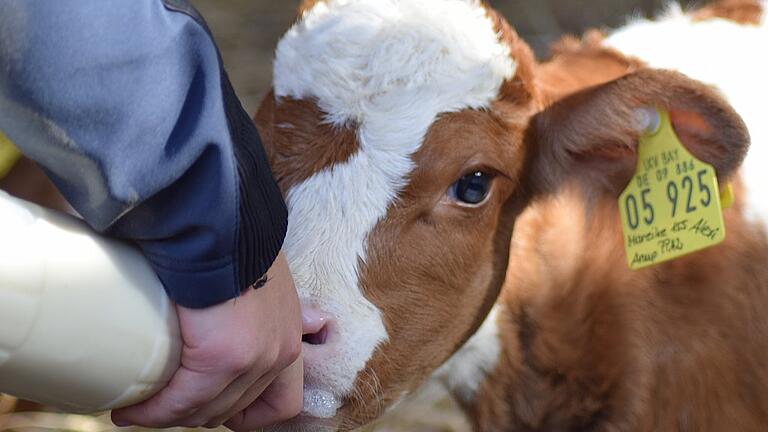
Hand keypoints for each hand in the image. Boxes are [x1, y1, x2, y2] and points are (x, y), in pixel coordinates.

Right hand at [111, 251, 302, 428]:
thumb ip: (268, 310)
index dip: (243, 413)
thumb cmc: (234, 244)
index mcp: (289, 336)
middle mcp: (280, 354)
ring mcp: (254, 359)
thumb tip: (303, 324)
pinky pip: (183, 400)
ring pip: (206, 410)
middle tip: (157, 408)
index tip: (209, 405)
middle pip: (235, 409)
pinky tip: (131, 408)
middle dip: (194, 413)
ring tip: (135, 411)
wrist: (221, 225)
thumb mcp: (264, 280)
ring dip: (168, 415)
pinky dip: (154, 410)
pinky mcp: (223, 358)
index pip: (280, 402)